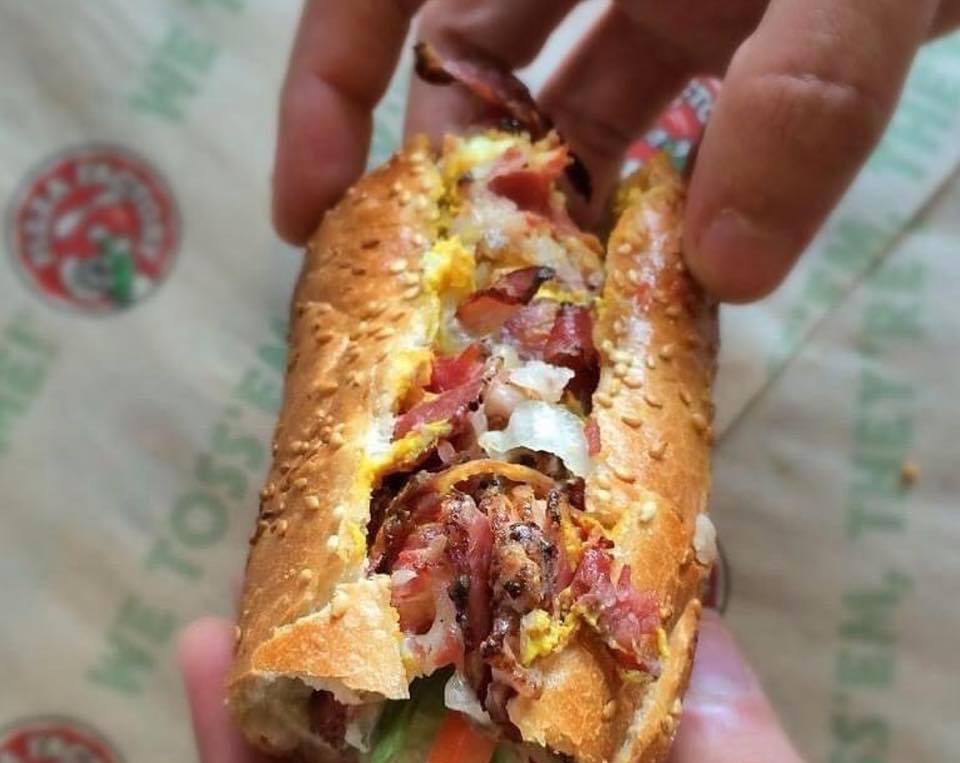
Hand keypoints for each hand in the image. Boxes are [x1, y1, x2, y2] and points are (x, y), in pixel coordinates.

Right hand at [271, 0, 959, 301]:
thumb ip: (809, 83)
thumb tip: (729, 267)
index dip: (330, 85)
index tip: (309, 211)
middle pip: (472, 65)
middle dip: (456, 182)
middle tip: (449, 305)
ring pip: (573, 110)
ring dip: (564, 213)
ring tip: (550, 318)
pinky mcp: (735, 33)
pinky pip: (668, 126)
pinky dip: (659, 202)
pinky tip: (659, 278)